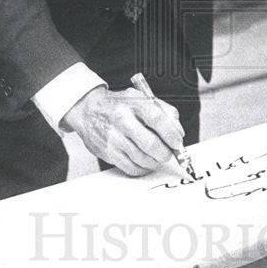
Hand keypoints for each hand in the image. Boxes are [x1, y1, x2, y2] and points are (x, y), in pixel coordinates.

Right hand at [63, 86, 184, 175]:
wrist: (88, 110)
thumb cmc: (119, 105)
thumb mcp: (141, 98)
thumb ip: (164, 110)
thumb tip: (178, 132)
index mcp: (134, 103)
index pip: (158, 119)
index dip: (171, 134)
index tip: (177, 142)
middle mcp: (122, 120)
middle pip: (151, 144)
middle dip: (165, 153)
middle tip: (169, 153)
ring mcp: (114, 138)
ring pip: (143, 159)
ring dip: (155, 161)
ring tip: (156, 156)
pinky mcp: (108, 153)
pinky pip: (131, 168)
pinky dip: (142, 168)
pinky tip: (144, 162)